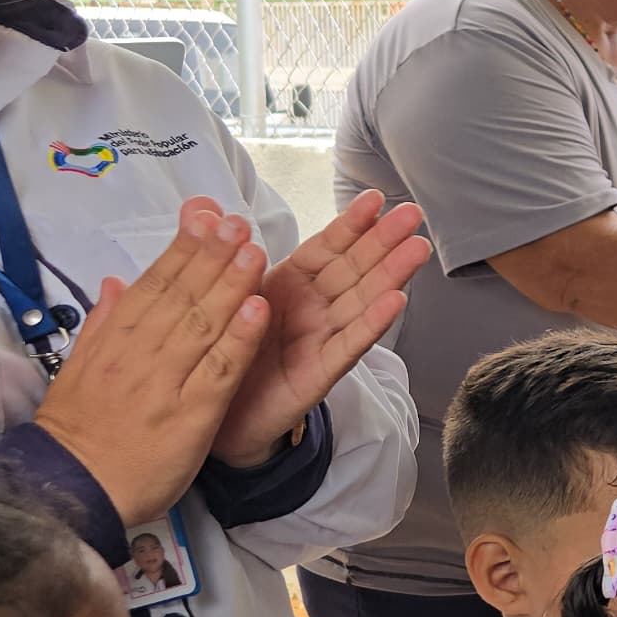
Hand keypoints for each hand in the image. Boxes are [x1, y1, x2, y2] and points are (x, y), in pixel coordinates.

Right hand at [37, 199, 269, 520]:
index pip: (153, 285)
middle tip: (237, 222)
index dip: (183, 251)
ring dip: (230, 284)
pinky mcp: (190, 414)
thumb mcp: (79, 370)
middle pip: (180, 296)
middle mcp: (140, 354)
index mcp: (115, 341)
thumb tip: (113, 282)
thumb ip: (103, 324)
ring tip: (254, 250)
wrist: (76, 489)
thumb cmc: (83, 431)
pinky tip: (259, 310)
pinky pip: (220, 369)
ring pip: (202, 324)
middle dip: (212, 256)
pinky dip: (239, 338)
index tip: (207, 219)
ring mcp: (166, 382)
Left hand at [212, 189, 430, 465]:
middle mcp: (312, 310)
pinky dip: (371, 325)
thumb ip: (219, 252)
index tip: (375, 198)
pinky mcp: (318, 375)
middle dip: (385, 241)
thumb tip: (198, 205)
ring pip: (362, 302)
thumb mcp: (219, 297)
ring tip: (417, 249)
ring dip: (392, 275)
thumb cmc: (226, 354)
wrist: (216, 418)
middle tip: (415, 214)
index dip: (350, 224)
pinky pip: (347, 347)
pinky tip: (396, 303)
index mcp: (288, 287)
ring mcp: (321, 341)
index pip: (325, 249)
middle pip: (355, 270)